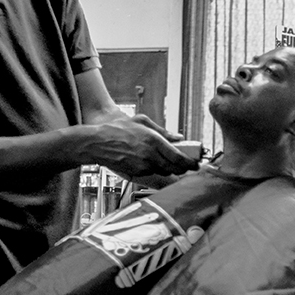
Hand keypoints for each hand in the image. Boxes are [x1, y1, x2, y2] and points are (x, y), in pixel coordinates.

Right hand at [79, 116, 200, 178]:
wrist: (97, 143)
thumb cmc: (118, 130)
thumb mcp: (142, 122)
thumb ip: (163, 131)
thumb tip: (179, 137)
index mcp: (153, 140)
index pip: (179, 157)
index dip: (190, 163)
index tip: (196, 163)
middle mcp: (150, 155)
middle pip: (175, 168)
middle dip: (184, 168)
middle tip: (188, 165)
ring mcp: (143, 166)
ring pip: (165, 171)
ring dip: (170, 168)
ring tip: (168, 160)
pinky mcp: (137, 172)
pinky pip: (153, 172)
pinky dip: (156, 169)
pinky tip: (151, 161)